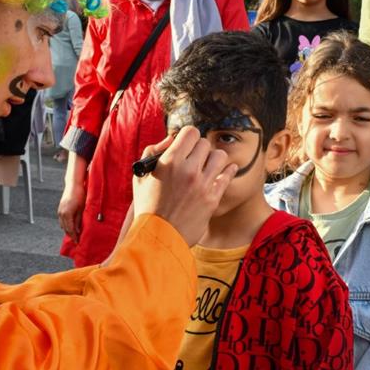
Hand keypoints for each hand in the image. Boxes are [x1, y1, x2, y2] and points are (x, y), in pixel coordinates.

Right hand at [57, 180, 85, 241]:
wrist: (73, 184)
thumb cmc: (80, 195)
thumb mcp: (82, 209)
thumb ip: (79, 220)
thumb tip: (79, 230)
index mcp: (67, 214)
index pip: (70, 229)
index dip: (74, 236)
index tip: (78, 242)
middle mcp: (61, 214)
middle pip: (65, 228)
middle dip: (71, 235)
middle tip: (77, 240)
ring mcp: (60, 211)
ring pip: (63, 225)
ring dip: (68, 230)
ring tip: (75, 234)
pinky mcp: (60, 209)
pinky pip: (62, 220)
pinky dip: (66, 224)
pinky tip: (72, 226)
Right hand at [132, 126, 237, 246]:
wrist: (158, 237)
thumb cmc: (148, 206)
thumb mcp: (141, 176)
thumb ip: (154, 152)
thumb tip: (171, 139)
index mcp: (170, 162)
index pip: (190, 132)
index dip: (188, 136)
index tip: (186, 144)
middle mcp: (188, 170)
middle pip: (205, 143)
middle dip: (199, 149)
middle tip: (194, 159)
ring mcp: (202, 184)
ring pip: (219, 156)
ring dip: (213, 159)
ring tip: (207, 166)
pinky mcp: (213, 198)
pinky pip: (228, 175)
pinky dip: (228, 171)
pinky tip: (227, 170)